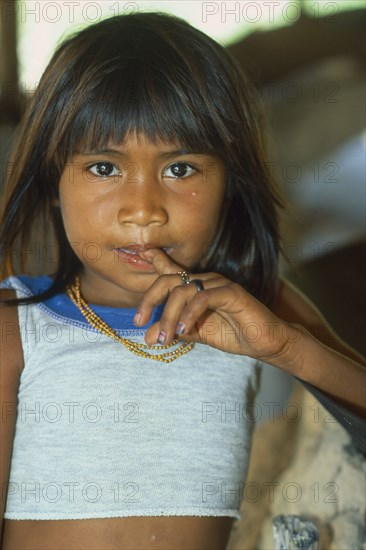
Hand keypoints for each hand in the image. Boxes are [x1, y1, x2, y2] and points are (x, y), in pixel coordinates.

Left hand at [134, 248, 300, 362]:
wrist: (266, 343)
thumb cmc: (234, 334)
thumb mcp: (197, 333)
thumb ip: (174, 331)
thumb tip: (147, 338)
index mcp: (196, 287)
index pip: (172, 270)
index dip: (156, 260)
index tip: (141, 253)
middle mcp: (205, 280)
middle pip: (169, 280)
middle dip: (150, 299)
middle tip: (140, 321)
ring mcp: (219, 284)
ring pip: (183, 291)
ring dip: (169, 316)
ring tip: (165, 338)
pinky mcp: (232, 293)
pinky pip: (203, 298)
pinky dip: (190, 314)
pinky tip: (184, 330)